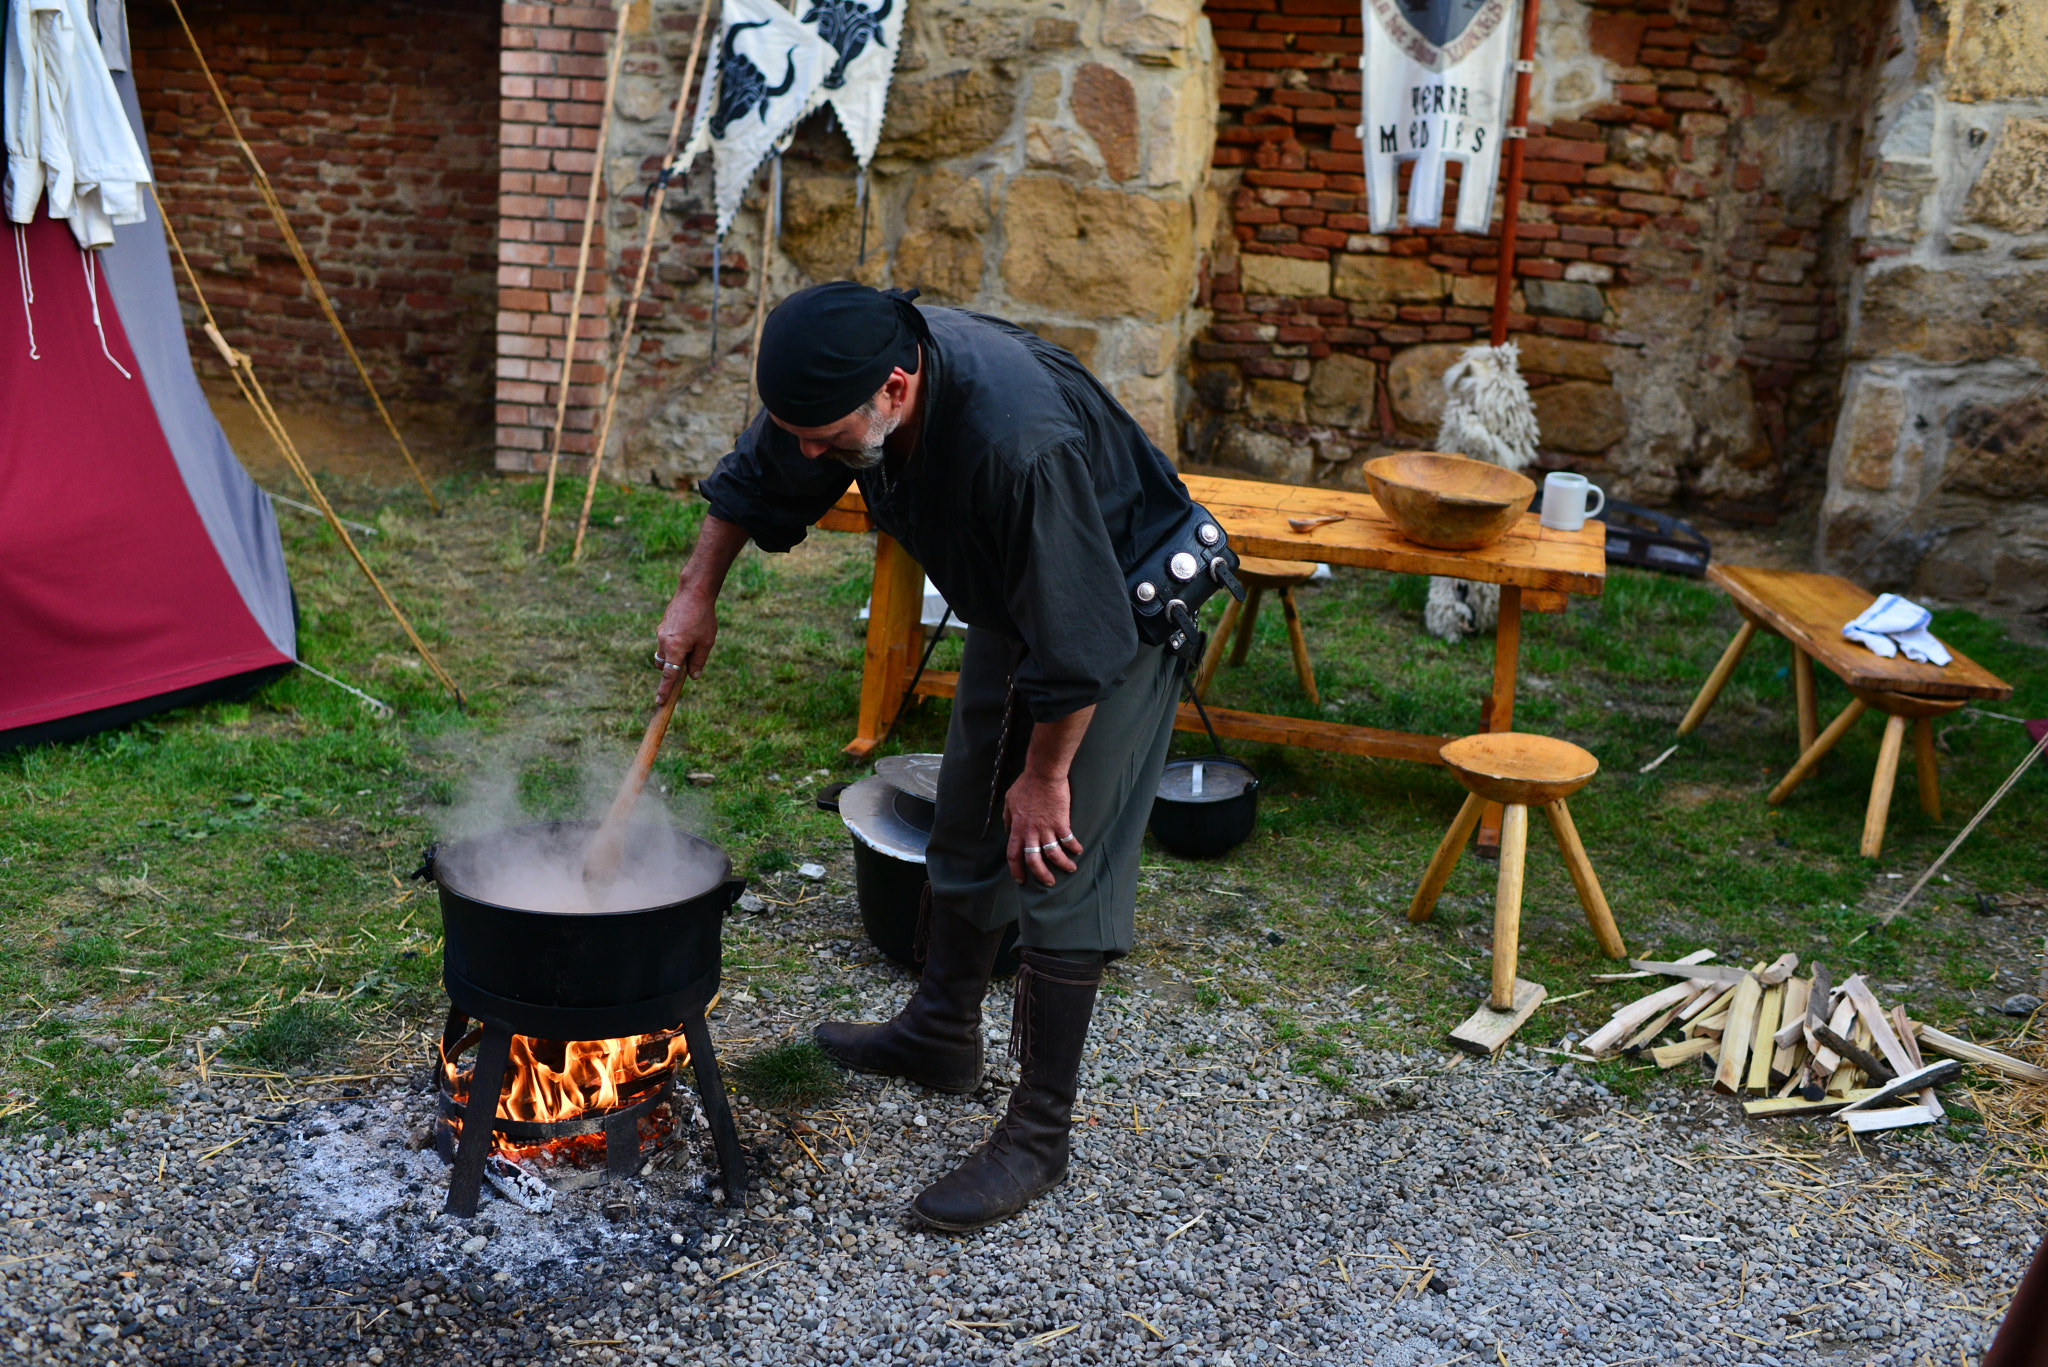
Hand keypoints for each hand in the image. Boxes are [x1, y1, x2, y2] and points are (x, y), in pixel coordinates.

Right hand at [654, 587, 716, 702]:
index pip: (668, 676)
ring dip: (673, 656)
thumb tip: (693, 677)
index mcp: (674, 649)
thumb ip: (699, 661)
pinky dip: (674, 643)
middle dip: (671, 669)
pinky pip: (665, 641)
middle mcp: (663, 642)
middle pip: (663, 665)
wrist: (693, 592)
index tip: (660, 702)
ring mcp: (661, 633)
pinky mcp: (662, 626)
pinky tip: (689, 631)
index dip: (664, 690)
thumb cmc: (703, 618)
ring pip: (663, 653)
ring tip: (692, 643)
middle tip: (688, 663)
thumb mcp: (706, 643)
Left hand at [1004, 767, 1083, 886]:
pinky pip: (1068, 840)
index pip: (1013, 855)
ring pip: (1053, 855)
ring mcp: (1046, 828)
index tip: (1021, 879)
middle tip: (1049, 883)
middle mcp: (1031, 832)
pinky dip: (1074, 847)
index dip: (1016, 870)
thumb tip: (1007, 831)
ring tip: (1070, 869)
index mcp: (1018, 828)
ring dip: (1062, 865)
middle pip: (1033, 861)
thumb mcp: (1009, 800)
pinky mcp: (1061, 822)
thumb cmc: (1026, 785)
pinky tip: (1078, 850)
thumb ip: (1008, 818)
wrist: (1043, 774)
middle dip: (1041, 875)